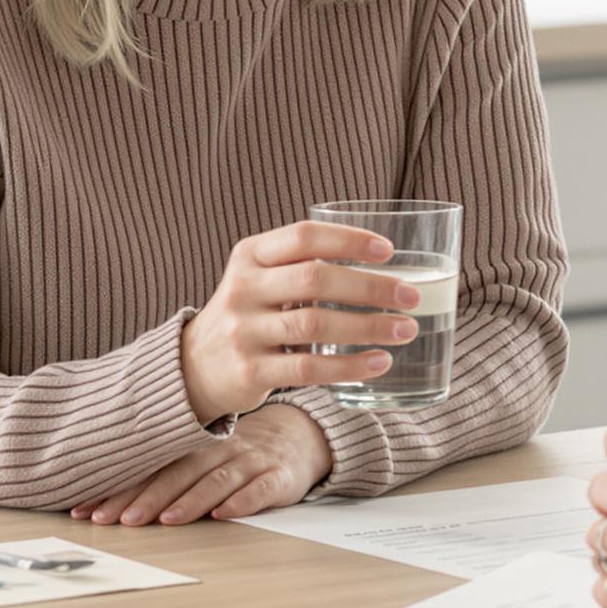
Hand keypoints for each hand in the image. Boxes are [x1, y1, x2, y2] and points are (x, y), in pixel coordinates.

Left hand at [72, 404, 333, 526]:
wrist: (300, 436)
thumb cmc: (242, 454)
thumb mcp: (204, 456)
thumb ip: (168, 473)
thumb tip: (112, 501)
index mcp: (195, 447)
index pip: (152, 468)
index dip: (121, 488)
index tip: (90, 510)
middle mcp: (219, 450)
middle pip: (179, 473)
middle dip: (146, 497)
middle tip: (118, 520)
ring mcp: (250, 461)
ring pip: (216, 480)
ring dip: (190, 500)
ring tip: (166, 520)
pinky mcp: (279, 476)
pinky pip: (259, 489)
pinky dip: (242, 501)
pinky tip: (224, 514)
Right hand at [180, 220, 424, 424]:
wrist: (195, 365)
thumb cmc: (250, 313)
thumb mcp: (261, 276)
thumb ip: (303, 264)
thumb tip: (385, 266)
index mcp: (250, 254)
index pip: (303, 236)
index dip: (348, 240)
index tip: (388, 251)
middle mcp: (243, 288)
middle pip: (314, 279)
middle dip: (370, 287)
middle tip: (411, 296)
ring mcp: (244, 331)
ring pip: (314, 325)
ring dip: (368, 327)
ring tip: (405, 329)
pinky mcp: (250, 371)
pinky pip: (307, 370)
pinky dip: (349, 367)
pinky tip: (379, 362)